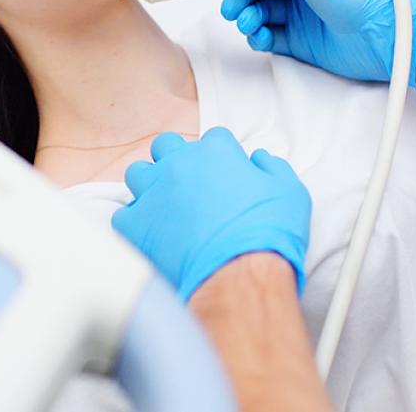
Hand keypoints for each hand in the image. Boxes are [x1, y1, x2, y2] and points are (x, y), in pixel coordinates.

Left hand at [111, 127, 310, 300]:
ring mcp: (153, 193)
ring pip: (138, 174)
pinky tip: (153, 236)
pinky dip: (137, 223)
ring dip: (150, 186)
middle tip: (189, 185)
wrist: (240, 276)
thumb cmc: (270, 234)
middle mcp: (179, 164)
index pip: (213, 140)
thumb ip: (272, 167)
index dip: (221, 158)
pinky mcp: (135, 225)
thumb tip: (258, 159)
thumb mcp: (290, 192)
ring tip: (165, 207)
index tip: (225, 176)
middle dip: (176, 160)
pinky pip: (125, 215)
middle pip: (166, 146)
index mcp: (215, 152)